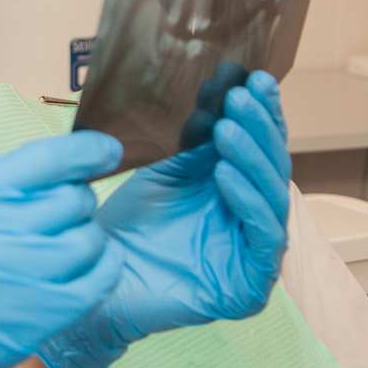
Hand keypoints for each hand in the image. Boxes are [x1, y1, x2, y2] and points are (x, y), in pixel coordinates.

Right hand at [0, 131, 125, 367]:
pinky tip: (89, 272)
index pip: (42, 161)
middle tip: (69, 214)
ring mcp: (3, 285)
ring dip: (89, 241)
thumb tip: (48, 181)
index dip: (84, 152)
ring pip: (85, 244)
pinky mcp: (18, 329)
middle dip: (78, 203)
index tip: (106, 150)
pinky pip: (86, 291)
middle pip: (70, 202)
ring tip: (72, 248)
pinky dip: (99, 275)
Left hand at [39, 70, 291, 367]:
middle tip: (240, 96)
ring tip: (227, 127)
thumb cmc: (128, 224)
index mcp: (239, 194)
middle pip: (273, 170)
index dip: (264, 115)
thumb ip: (199, 137)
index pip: (262, 150)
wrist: (94, 276)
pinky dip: (246, 201)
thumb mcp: (166, 168)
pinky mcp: (249, 289)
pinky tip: (223, 172)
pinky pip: (263, 239)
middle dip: (259, 129)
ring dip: (251, 158)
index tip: (255, 78)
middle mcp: (254, 223)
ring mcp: (255, 258)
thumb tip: (224, 82)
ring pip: (272, 200)